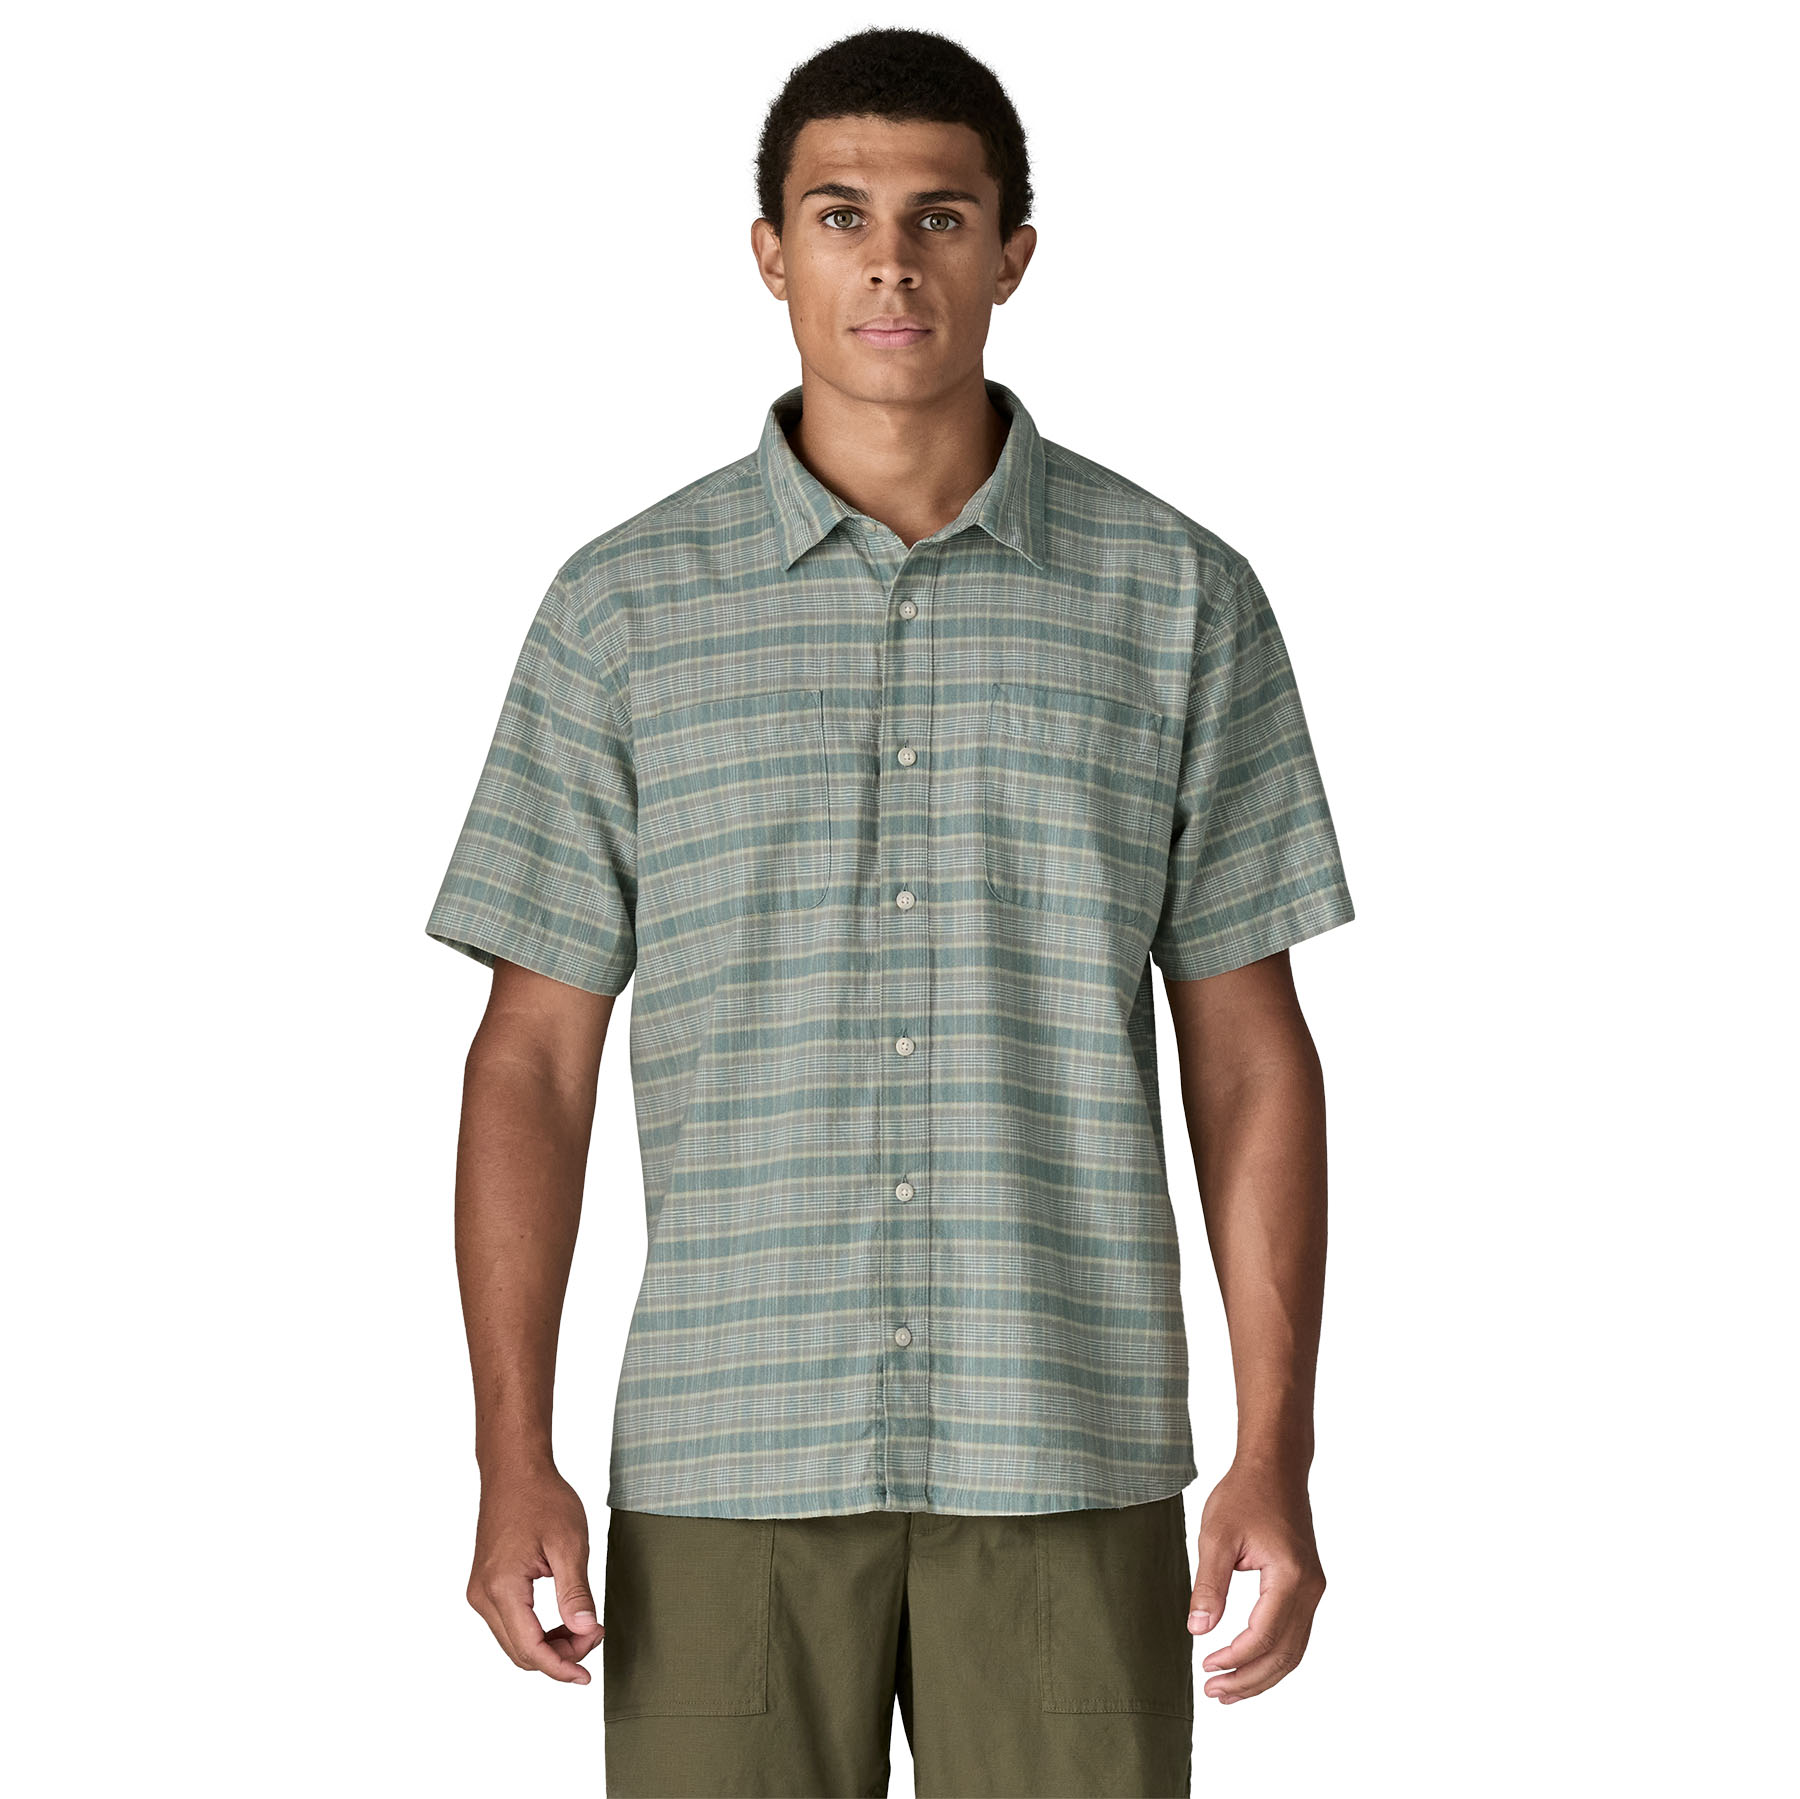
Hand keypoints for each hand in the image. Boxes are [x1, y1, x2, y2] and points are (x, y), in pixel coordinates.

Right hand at [466, 1463, 602, 1682]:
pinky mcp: (486, 1586)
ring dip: (549, 1645)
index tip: (587, 1676)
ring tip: (585, 1627)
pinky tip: (564, 1621)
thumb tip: (585, 1632)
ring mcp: (480, 1592)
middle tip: (596, 1634)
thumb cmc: (542, 1498)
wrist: (514, 1470)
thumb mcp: (569, 1542)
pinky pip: (510, 1624)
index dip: (561, 1668)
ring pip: (514, 1642)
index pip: (530, 1649)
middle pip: (521, 1652)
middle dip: (560, 1655)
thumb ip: (576, 1592)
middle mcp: (482, 1596)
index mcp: (502, 1587)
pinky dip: (537, 1631)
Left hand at [1185, 1462, 1325, 1703]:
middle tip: (1214, 1693)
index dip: (1234, 1658)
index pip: (1263, 1635)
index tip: (1205, 1668)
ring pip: (1293, 1650)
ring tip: (1228, 1690)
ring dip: (1262, 1674)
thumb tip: (1199, 1630)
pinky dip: (1273, 1655)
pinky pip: (1295, 1634)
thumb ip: (1208, 1585)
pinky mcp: (1307, 1587)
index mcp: (1290, 1576)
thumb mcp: (1216, 1536)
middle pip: (1284, 1653)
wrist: (1275, 1468)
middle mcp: (1310, 1588)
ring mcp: (1313, 1589)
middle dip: (1249, 1679)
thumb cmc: (1245, 1494)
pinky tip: (1248, 1664)